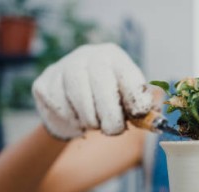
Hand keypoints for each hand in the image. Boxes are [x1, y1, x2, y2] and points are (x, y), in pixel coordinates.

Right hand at [32, 43, 152, 139]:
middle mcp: (89, 55)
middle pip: (101, 83)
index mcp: (114, 57)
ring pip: (77, 93)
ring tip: (96, 124)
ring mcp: (63, 66)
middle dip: (110, 114)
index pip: (127, 74)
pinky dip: (71, 119)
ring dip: (90, 118)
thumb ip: (139, 110)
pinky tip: (78, 120)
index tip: (138, 114)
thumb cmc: (107, 100)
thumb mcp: (126, 101)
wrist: (72, 100)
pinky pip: (58, 104)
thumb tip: (153, 123)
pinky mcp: (44, 82)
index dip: (134, 97)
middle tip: (114, 130)